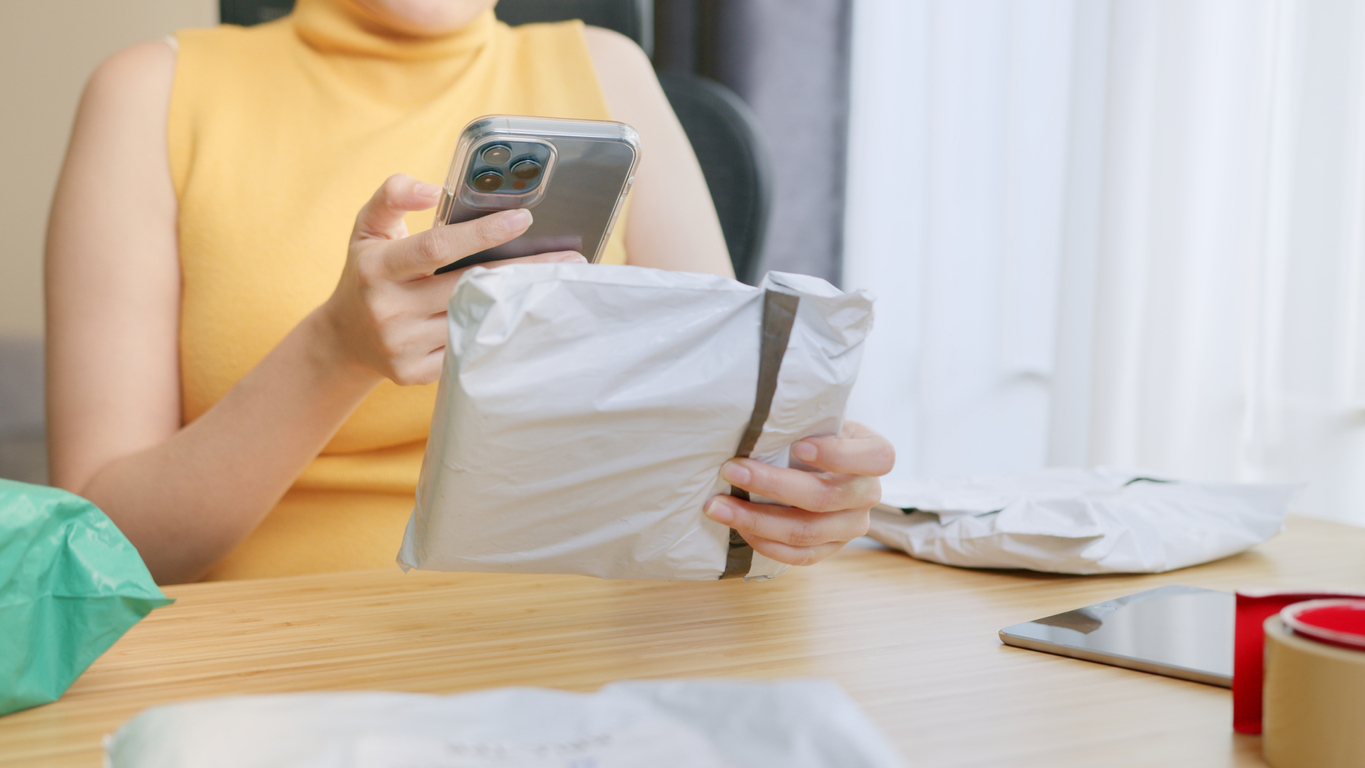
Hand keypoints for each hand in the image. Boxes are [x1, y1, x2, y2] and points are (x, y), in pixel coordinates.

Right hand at [315, 173, 583, 386]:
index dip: (482, 233)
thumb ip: (393, 195)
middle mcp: (389, 308)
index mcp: (378, 267)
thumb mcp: (367, 227)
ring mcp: (403, 345)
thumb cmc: (366, 273)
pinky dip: (498, 333)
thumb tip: (431, 189)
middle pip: (470, 286)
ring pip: (475, 320)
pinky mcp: (416, 373)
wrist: (344, 339)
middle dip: (523, 270)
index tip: (523, 219)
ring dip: (518, 303)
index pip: (436, 247)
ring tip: (557, 286)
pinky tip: (527, 320)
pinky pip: (469, 349)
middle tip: (570, 258)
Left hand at [704, 421, 894, 565]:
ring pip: (807, 531)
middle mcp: (868, 494)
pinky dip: (765, 543)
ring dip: (756, 520)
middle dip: (771, 484)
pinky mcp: (831, 548)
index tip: (797, 446)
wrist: (818, 464)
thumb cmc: (814, 434)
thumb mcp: (818, 420)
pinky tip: (739, 528)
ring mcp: (852, 526)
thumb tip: (757, 422)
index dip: (838, 455)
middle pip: (825, 497)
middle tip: (730, 470)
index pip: (876, 458)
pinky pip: (800, 556)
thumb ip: (803, 422)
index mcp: (875, 455)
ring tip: (718, 506)